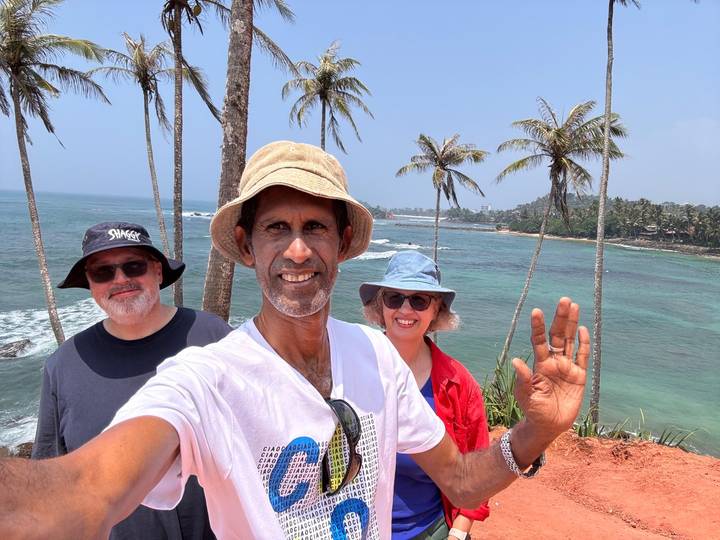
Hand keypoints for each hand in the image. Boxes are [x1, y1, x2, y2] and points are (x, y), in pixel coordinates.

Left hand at [512, 297, 589, 438]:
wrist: (549, 425)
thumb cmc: (533, 410)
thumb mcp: (525, 395)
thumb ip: (522, 379)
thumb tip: (516, 361)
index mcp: (539, 364)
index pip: (539, 340)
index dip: (538, 326)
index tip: (536, 311)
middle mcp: (553, 361)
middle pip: (557, 335)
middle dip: (560, 318)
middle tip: (564, 300)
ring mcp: (567, 367)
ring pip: (570, 341)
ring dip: (572, 324)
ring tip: (574, 306)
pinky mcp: (579, 376)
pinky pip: (582, 356)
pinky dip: (583, 344)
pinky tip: (583, 330)